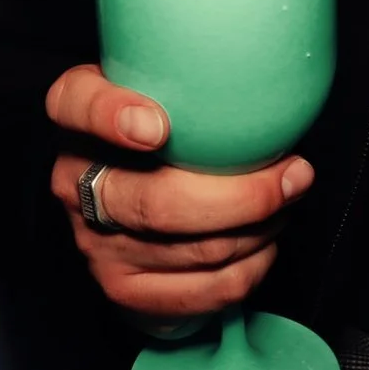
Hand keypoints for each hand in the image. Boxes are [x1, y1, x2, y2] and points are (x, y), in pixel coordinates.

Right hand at [46, 63, 315, 323]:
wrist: (126, 202)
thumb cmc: (163, 128)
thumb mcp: (158, 87)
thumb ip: (189, 79)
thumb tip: (272, 84)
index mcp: (75, 118)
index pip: (75, 104)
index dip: (111, 117)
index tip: (159, 127)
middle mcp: (74, 182)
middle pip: (155, 203)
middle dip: (242, 196)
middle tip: (294, 175)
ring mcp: (96, 243)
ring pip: (194, 250)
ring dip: (259, 229)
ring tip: (287, 202)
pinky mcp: (124, 289)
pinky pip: (205, 290)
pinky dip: (252, 266)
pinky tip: (266, 241)